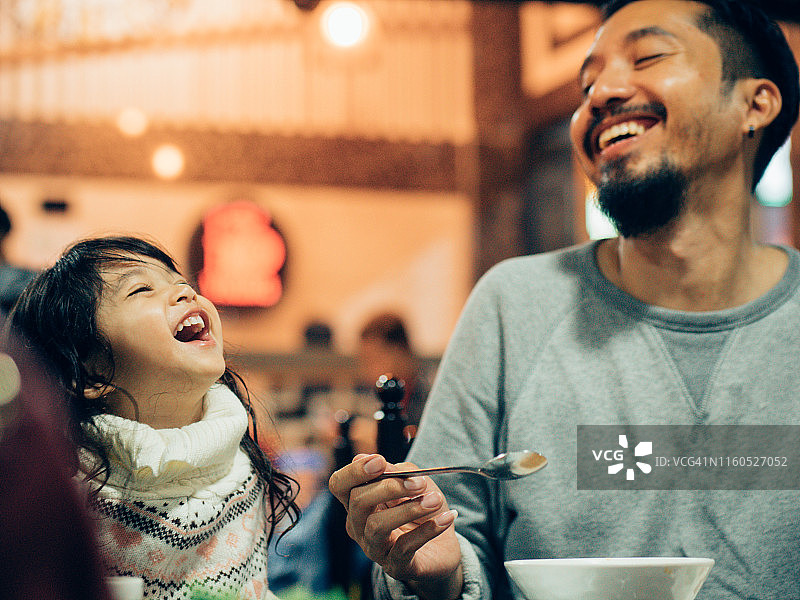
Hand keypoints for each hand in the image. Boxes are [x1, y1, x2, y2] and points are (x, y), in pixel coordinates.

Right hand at [328, 454, 463, 599]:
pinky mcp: (396, 566)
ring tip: (434, 500)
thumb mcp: (414, 482)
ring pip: (377, 525)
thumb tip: (382, 465)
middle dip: (390, 487)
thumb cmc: (422, 510)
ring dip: (409, 508)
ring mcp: (375, 549)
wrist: (443, 546)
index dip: (355, 471)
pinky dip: (427, 530)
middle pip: (358, 502)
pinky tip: (446, 518)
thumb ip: (397, 472)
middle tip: (420, 483)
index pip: (339, 484)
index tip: (380, 461)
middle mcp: (359, 526)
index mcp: (358, 502)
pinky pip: (404, 547)